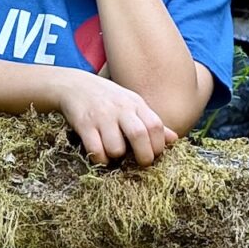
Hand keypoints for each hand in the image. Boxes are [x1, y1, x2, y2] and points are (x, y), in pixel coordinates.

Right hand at [58, 70, 177, 166]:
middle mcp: (120, 108)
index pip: (155, 125)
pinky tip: (100, 153)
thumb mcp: (132, 104)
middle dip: (144, 156)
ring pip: (116, 147)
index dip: (158, 145)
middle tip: (141, 163)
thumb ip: (151, 122)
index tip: (154, 154)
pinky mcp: (84, 124)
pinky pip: (96, 150)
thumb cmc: (108, 98)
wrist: (74, 85)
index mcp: (135, 103)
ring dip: (117, 156)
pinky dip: (100, 159)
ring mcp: (101, 116)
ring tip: (114, 153)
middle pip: (139, 135)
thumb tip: (174, 139)